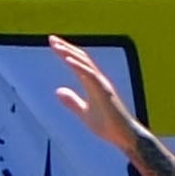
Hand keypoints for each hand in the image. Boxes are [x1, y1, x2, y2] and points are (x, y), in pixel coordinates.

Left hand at [48, 35, 140, 151]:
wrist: (123, 137)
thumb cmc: (108, 126)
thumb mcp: (84, 113)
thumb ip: (72, 102)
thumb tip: (58, 91)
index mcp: (93, 84)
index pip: (78, 63)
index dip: (66, 52)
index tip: (53, 44)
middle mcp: (98, 80)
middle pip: (81, 58)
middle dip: (66, 47)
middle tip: (51, 38)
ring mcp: (102, 85)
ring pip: (85, 63)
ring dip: (70, 53)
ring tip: (56, 46)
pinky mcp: (104, 92)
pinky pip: (90, 75)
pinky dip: (78, 66)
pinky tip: (68, 60)